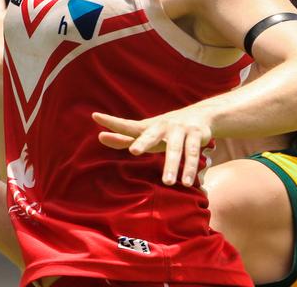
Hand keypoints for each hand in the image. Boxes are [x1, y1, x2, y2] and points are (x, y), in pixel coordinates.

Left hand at [92, 105, 214, 186]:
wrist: (201, 114)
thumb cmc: (164, 130)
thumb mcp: (146, 133)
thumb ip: (125, 138)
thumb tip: (100, 137)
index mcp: (147, 126)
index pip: (127, 125)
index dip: (112, 122)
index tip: (95, 116)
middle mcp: (161, 126)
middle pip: (150, 135)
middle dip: (143, 142)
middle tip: (134, 151)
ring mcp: (179, 129)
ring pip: (175, 148)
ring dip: (172, 165)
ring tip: (168, 182)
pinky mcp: (196, 134)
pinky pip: (192, 153)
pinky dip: (189, 168)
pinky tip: (187, 182)